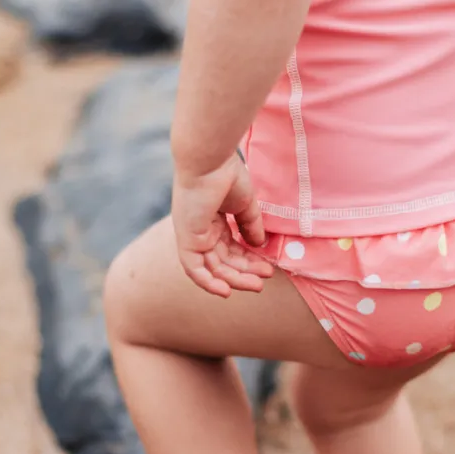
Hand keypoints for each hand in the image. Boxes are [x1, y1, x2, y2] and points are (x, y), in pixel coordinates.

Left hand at [171, 152, 273, 297]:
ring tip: (257, 285)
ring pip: (213, 268)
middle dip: (245, 272)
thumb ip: (250, 225)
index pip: (232, 249)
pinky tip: (226, 292)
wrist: (209, 161)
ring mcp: (193, 237)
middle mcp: (201, 232)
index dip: (250, 260)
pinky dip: (208, 283)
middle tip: (265, 279)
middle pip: (224, 261)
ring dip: (234, 279)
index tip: (268, 266)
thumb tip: (259, 245)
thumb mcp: (245, 205)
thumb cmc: (226, 175)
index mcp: (214, 222)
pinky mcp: (186, 240)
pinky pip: (194, 269)